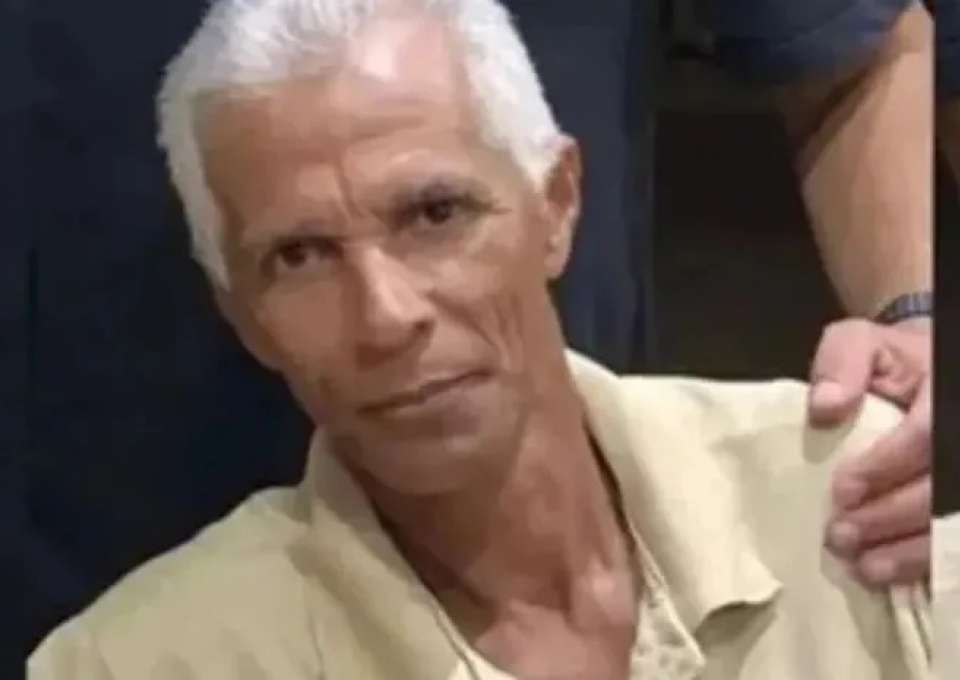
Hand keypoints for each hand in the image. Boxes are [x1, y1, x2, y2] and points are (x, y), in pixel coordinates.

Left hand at [808, 318, 930, 588]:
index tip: (842, 490)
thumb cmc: (888, 363)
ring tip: (864, 566)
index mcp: (948, 392)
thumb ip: (842, 363)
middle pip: (944, 491)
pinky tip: (892, 574)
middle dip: (892, 517)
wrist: (925, 377)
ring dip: (911, 551)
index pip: (928, 436)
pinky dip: (925, 562)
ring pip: (955, 524)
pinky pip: (956, 541)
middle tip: (841, 536)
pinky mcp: (959, 506)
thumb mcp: (861, 344)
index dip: (886, 467)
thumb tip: (825, 406)